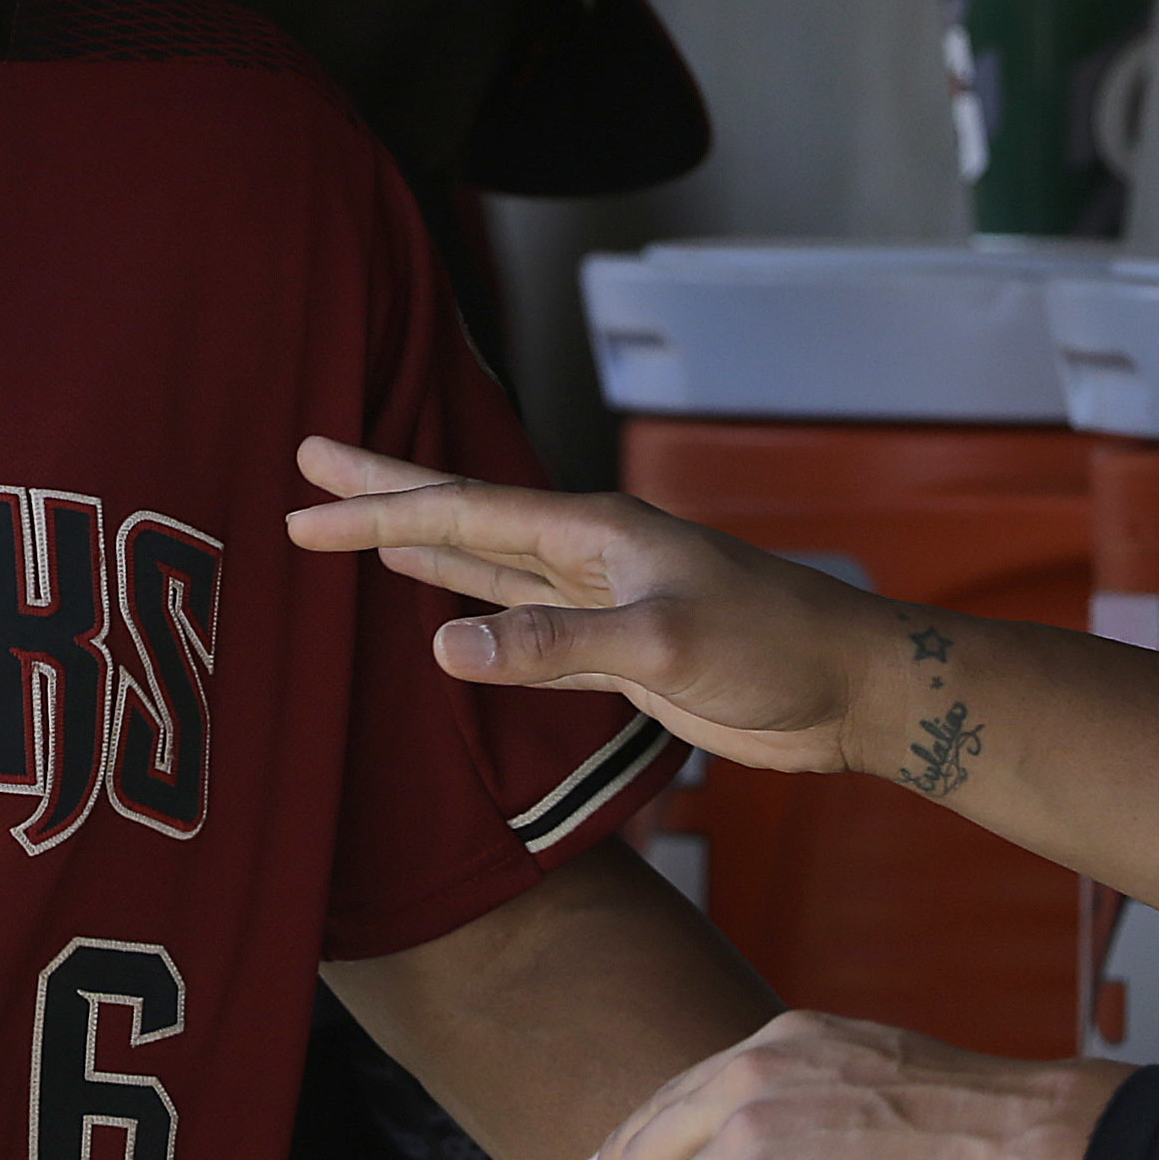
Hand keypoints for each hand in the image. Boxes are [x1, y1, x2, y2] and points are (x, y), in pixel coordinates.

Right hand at [287, 436, 886, 777]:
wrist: (851, 690)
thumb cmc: (777, 649)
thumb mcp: (662, 646)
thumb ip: (553, 645)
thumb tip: (443, 646)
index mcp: (594, 532)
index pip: (463, 512)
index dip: (382, 503)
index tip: (308, 495)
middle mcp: (588, 554)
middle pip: (463, 519)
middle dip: (384, 496)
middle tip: (307, 469)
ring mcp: (599, 600)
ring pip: (484, 565)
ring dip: (419, 545)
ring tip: (355, 521)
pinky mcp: (615, 649)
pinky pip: (517, 620)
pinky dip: (467, 606)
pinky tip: (436, 599)